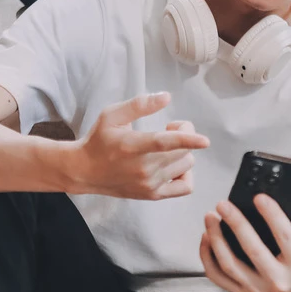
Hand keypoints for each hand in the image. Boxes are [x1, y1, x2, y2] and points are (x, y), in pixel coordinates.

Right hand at [70, 93, 209, 198]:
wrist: (85, 171)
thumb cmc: (99, 140)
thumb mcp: (112, 115)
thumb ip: (139, 105)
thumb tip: (166, 97)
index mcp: (133, 146)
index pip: (164, 143)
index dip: (187, 139)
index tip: (205, 140)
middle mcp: (143, 168)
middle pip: (183, 151)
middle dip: (184, 134)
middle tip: (170, 127)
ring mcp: (149, 184)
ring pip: (186, 165)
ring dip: (183, 152)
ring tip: (167, 147)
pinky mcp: (153, 195)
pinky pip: (185, 187)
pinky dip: (186, 173)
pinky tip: (173, 165)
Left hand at [199, 195, 290, 291]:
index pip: (285, 237)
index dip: (272, 215)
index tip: (259, 197)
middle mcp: (279, 282)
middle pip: (253, 250)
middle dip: (236, 224)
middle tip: (224, 204)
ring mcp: (258, 290)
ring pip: (230, 265)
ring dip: (216, 239)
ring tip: (210, 217)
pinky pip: (218, 276)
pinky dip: (207, 257)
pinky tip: (206, 237)